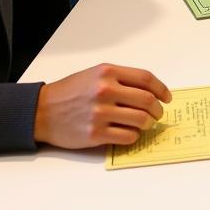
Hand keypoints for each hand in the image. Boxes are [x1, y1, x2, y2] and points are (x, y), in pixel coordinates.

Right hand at [33, 64, 170, 147]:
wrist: (42, 111)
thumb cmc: (71, 91)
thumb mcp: (96, 74)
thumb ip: (121, 79)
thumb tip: (149, 90)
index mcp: (108, 72)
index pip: (145, 79)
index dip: (161, 89)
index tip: (167, 98)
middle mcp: (106, 90)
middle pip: (146, 100)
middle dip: (158, 109)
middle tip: (158, 114)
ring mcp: (100, 113)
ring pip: (139, 120)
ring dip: (148, 124)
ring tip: (145, 124)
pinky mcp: (94, 134)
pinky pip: (126, 136)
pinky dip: (134, 136)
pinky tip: (131, 133)